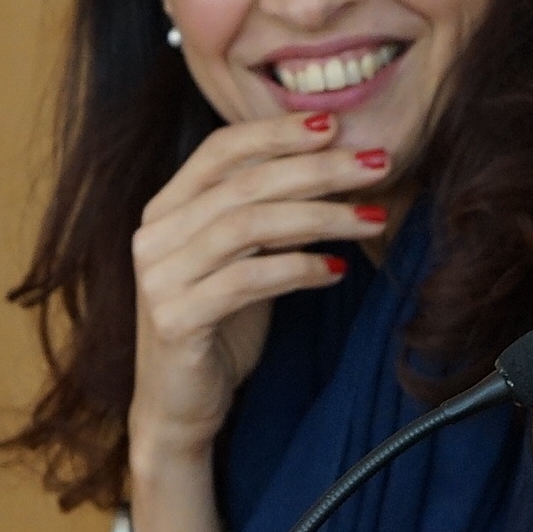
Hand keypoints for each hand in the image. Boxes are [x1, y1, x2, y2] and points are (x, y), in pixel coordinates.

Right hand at [129, 114, 390, 471]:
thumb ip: (269, 214)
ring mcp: (160, 277)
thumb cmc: (221, 325)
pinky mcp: (176, 319)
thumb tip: (337, 168)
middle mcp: (155, 235)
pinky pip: (246, 280)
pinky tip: (337, 272)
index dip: (277, 132)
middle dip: (318, 169)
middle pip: (244, 183)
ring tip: (373, 219)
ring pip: (247, 225)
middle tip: (377, 164)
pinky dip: (297, 269)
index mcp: (166, 209)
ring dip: (320, 216)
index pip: (220, 149)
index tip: (336, 125)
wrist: (180, 406)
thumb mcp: (245, 259)